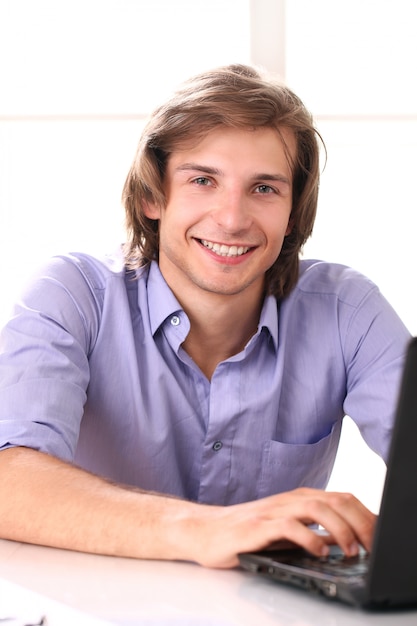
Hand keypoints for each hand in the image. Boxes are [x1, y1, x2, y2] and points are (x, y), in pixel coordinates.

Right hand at [187, 488, 375, 567]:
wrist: (205, 530)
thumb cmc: (246, 532)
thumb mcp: (287, 529)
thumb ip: (314, 530)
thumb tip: (348, 539)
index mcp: (299, 499)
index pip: (342, 499)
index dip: (366, 516)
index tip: (379, 536)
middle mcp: (288, 500)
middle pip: (335, 500)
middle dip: (360, 522)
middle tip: (373, 546)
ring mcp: (273, 510)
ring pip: (316, 508)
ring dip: (339, 528)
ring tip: (351, 550)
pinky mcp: (257, 525)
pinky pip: (288, 527)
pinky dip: (309, 539)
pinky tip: (319, 552)